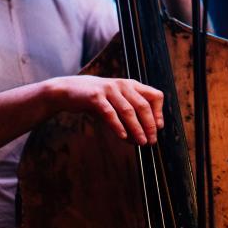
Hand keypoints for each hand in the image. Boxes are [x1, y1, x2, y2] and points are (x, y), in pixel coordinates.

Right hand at [43, 75, 163, 144]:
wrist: (68, 91)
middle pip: (143, 106)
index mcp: (131, 85)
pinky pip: (109, 113)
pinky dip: (118, 126)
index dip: (159, 112)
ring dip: (137, 128)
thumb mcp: (115, 103)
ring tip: (141, 142)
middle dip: (149, 125)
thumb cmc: (96, 100)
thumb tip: (141, 138)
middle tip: (151, 141)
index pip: (154, 96)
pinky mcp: (95, 97)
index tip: (158, 128)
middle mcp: (122, 85)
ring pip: (128, 111)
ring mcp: (108, 89)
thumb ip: (129, 117)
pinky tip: (123, 137)